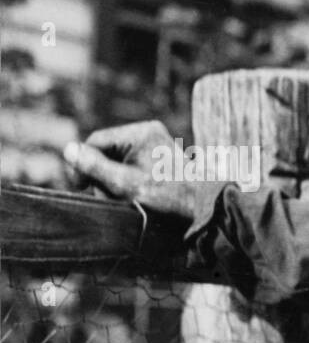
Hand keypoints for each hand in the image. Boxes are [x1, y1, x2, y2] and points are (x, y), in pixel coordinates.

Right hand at [63, 121, 202, 222]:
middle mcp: (148, 133)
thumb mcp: (126, 184)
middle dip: (102, 175)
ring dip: (113, 181)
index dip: (83, 164)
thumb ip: (95, 167)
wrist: (206, 209)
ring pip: (117, 161)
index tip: (81, 186)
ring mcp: (155, 144)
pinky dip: (127, 182)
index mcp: (140, 132)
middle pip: (107, 151)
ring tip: (122, 200)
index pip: (96, 142)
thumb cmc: (168, 197)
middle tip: (106, 197)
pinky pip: (132, 166)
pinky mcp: (160, 157)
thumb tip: (68, 149)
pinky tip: (133, 197)